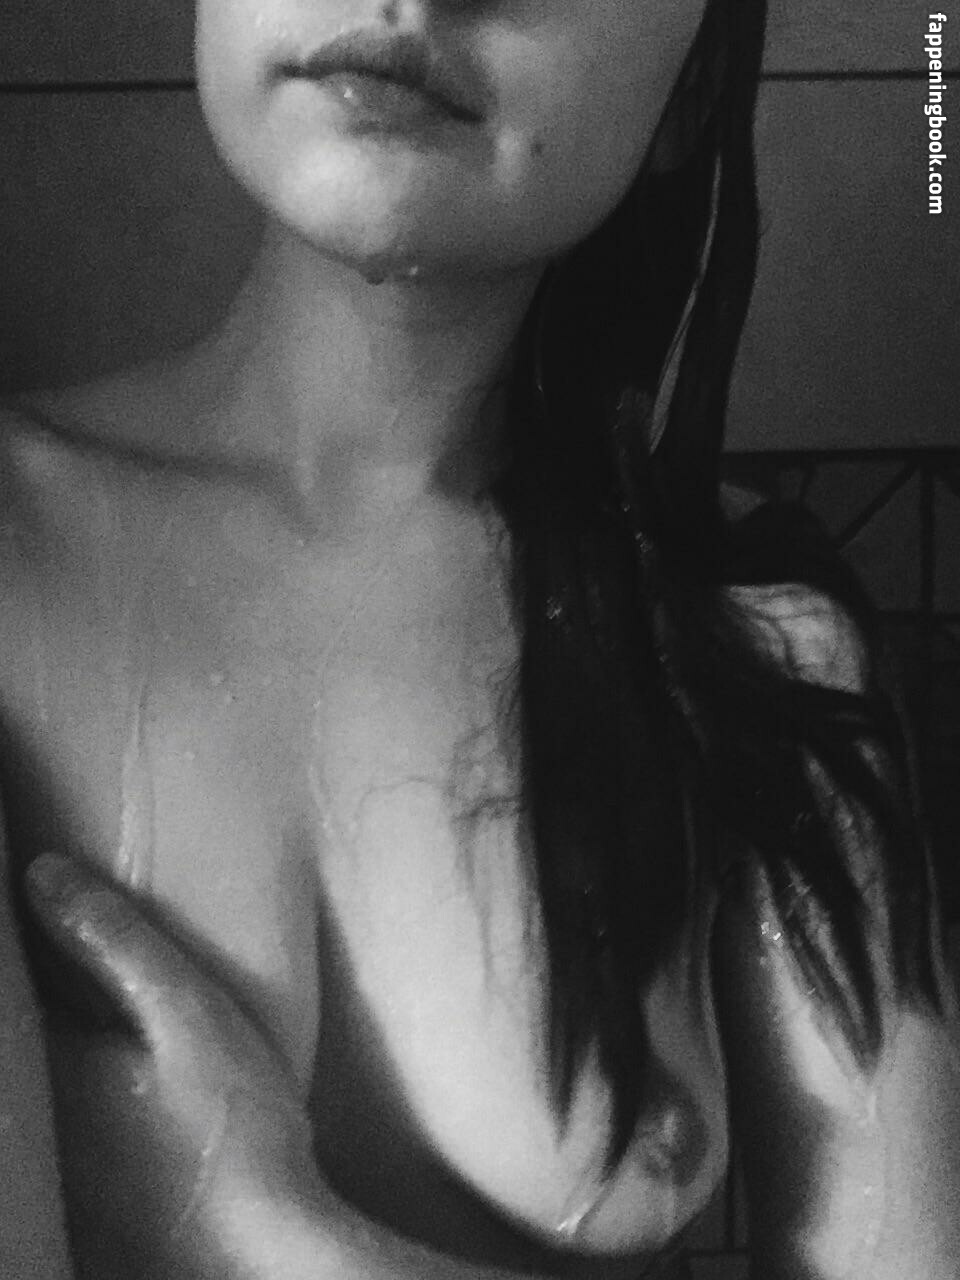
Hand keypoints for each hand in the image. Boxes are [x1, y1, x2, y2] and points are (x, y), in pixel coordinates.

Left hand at [24, 852, 322, 1279]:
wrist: (266, 1249)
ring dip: (47, 1053)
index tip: (25, 920)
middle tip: (56, 967)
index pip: (9, 994)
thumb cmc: (234, 1130)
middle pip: (17, 1045)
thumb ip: (119, 942)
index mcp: (57, 1071)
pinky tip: (109, 1101)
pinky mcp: (88, 1210)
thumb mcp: (189, 1014)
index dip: (17, 950)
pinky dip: (64, 1108)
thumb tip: (43, 873)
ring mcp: (62, 1176)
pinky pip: (54, 1142)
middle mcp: (43, 1127)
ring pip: (33, 1098)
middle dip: (29, 1003)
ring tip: (84, 1027)